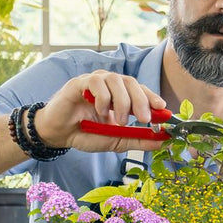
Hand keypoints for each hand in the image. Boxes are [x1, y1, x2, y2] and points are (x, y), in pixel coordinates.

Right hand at [35, 71, 166, 152]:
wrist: (58, 134)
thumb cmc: (86, 133)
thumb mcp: (116, 141)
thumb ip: (138, 139)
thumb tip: (162, 142)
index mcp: (120, 95)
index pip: (140, 90)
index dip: (153, 97)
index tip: (163, 110)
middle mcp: (109, 84)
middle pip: (131, 82)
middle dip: (142, 101)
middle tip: (145, 119)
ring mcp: (94, 81)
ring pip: (116, 81)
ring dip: (122, 103)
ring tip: (119, 123)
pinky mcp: (79, 83)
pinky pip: (96, 83)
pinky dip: (103, 99)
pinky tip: (100, 113)